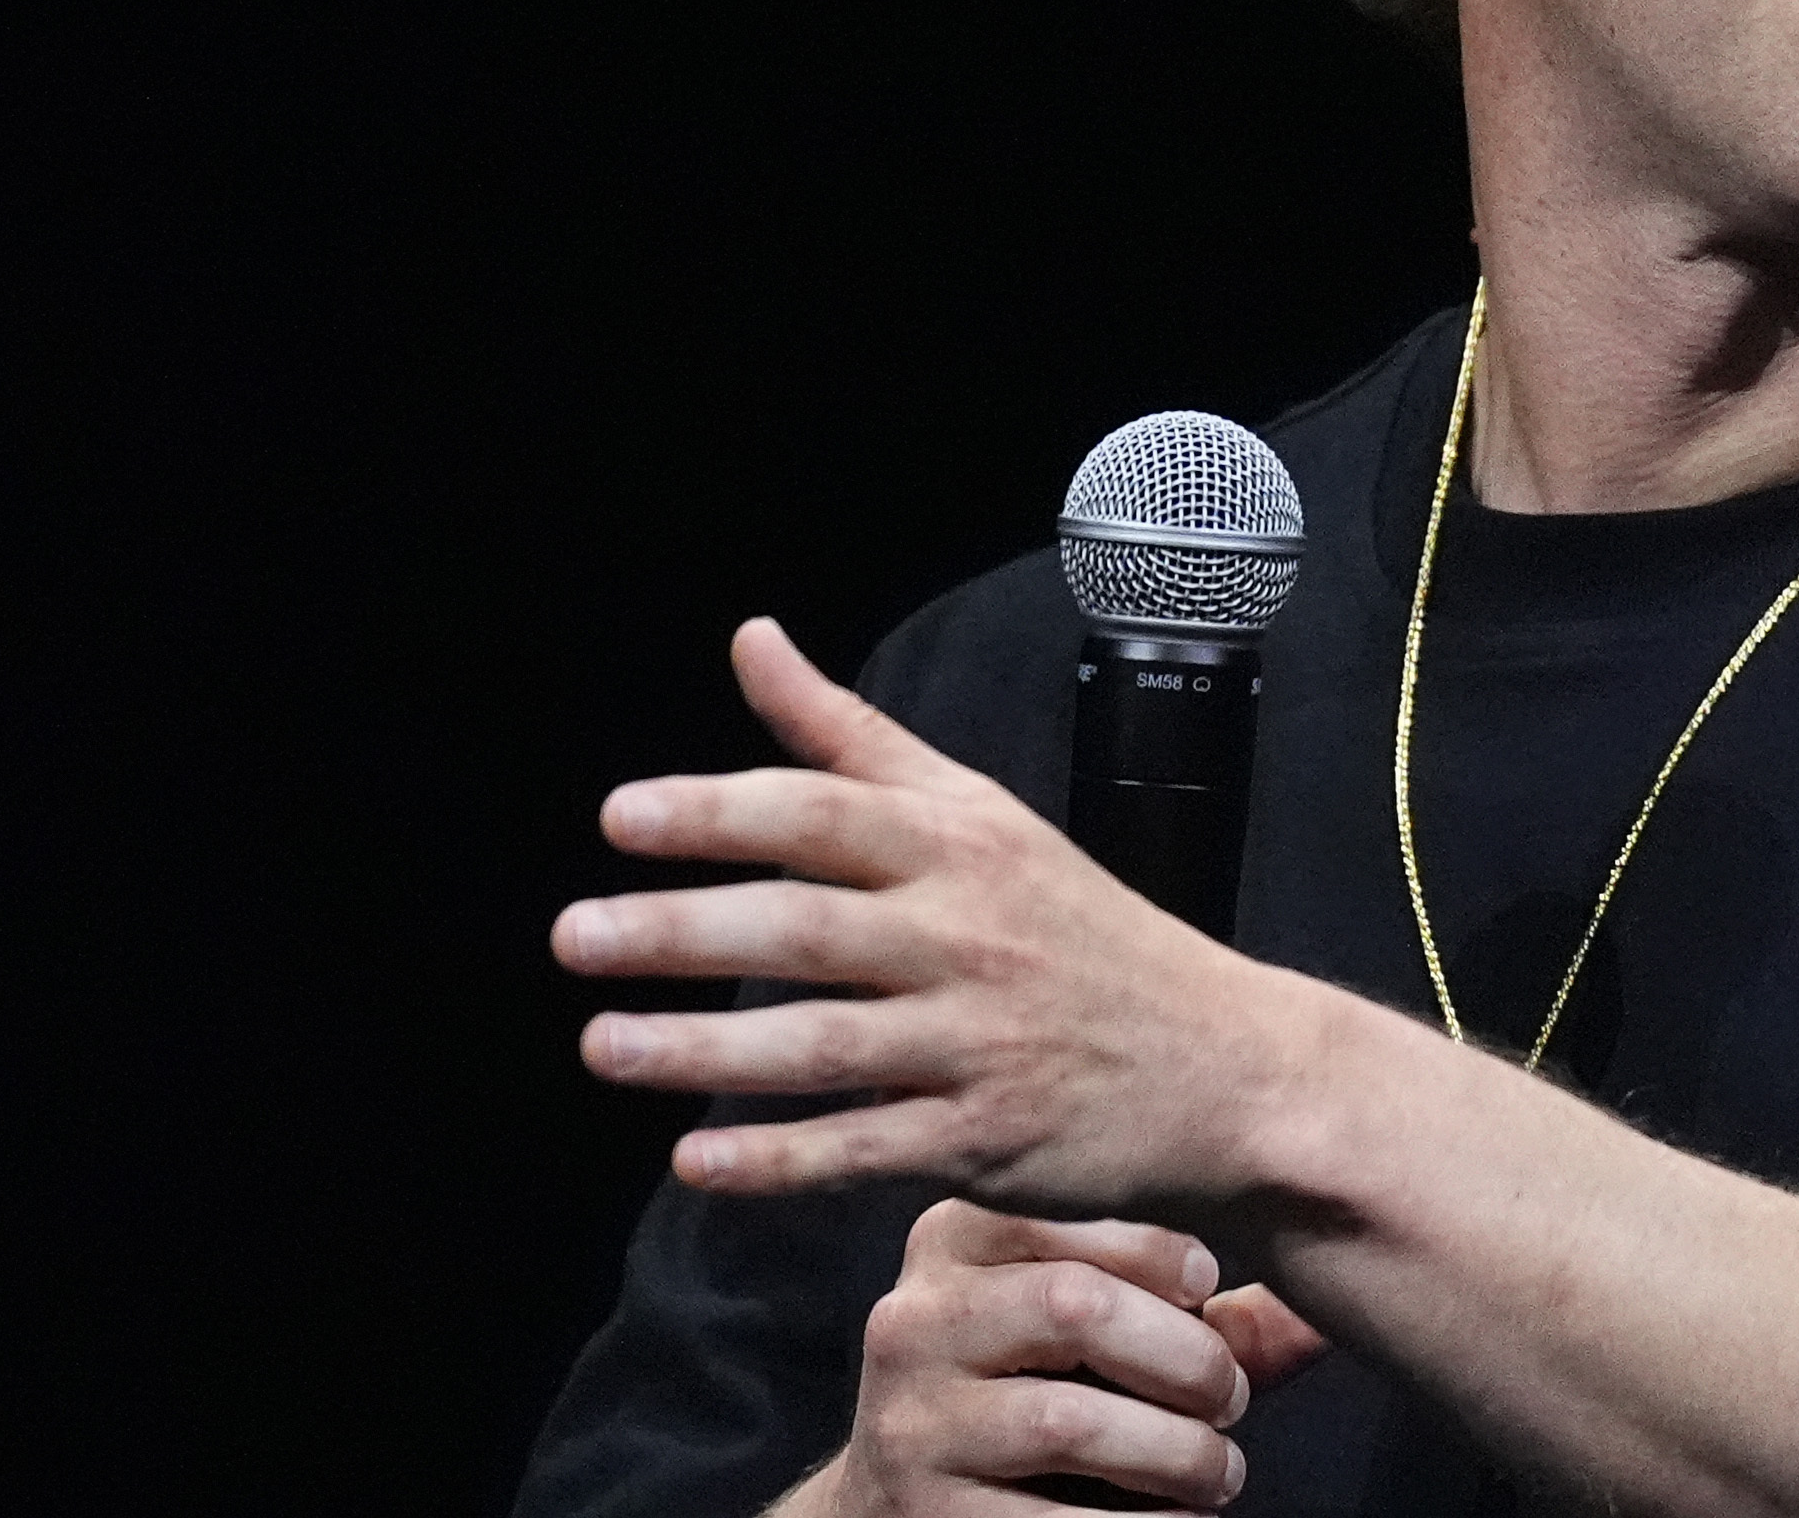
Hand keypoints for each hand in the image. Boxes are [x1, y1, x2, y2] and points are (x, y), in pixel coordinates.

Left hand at [551, 618, 1320, 1211]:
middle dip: (683, 933)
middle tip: (574, 936)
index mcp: (962, 846)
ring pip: (821, 1046)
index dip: (719, 814)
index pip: (823, 815)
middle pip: (806, 928)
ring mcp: (975, 1042)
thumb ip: (849, 736)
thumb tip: (750, 640)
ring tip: (602, 1044)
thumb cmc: (1081, 929)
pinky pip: (862, 1147)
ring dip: (704, 1051)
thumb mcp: (980, 813)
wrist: (1223, 1065)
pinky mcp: (981, 1138)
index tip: (621, 819)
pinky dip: (776, 1157)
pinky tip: (695, 1159)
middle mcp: (966, 936)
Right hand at [781, 1201, 1332, 1516]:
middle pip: (1075, 1307)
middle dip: (1185, 1359)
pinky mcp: (923, 1517)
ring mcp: (907, 1424)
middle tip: (1232, 1399)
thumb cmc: (1036, 1390)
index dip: (1165, 1254)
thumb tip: (1335, 1292)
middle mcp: (912, 1319)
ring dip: (1179, 1453)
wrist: (905, 1507)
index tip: (1208, 1289)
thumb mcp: (1094, 1329)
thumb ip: (1201, 1307)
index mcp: (952, 1236)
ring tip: (1221, 1472)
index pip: (1074, 1207)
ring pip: (1070, 1421)